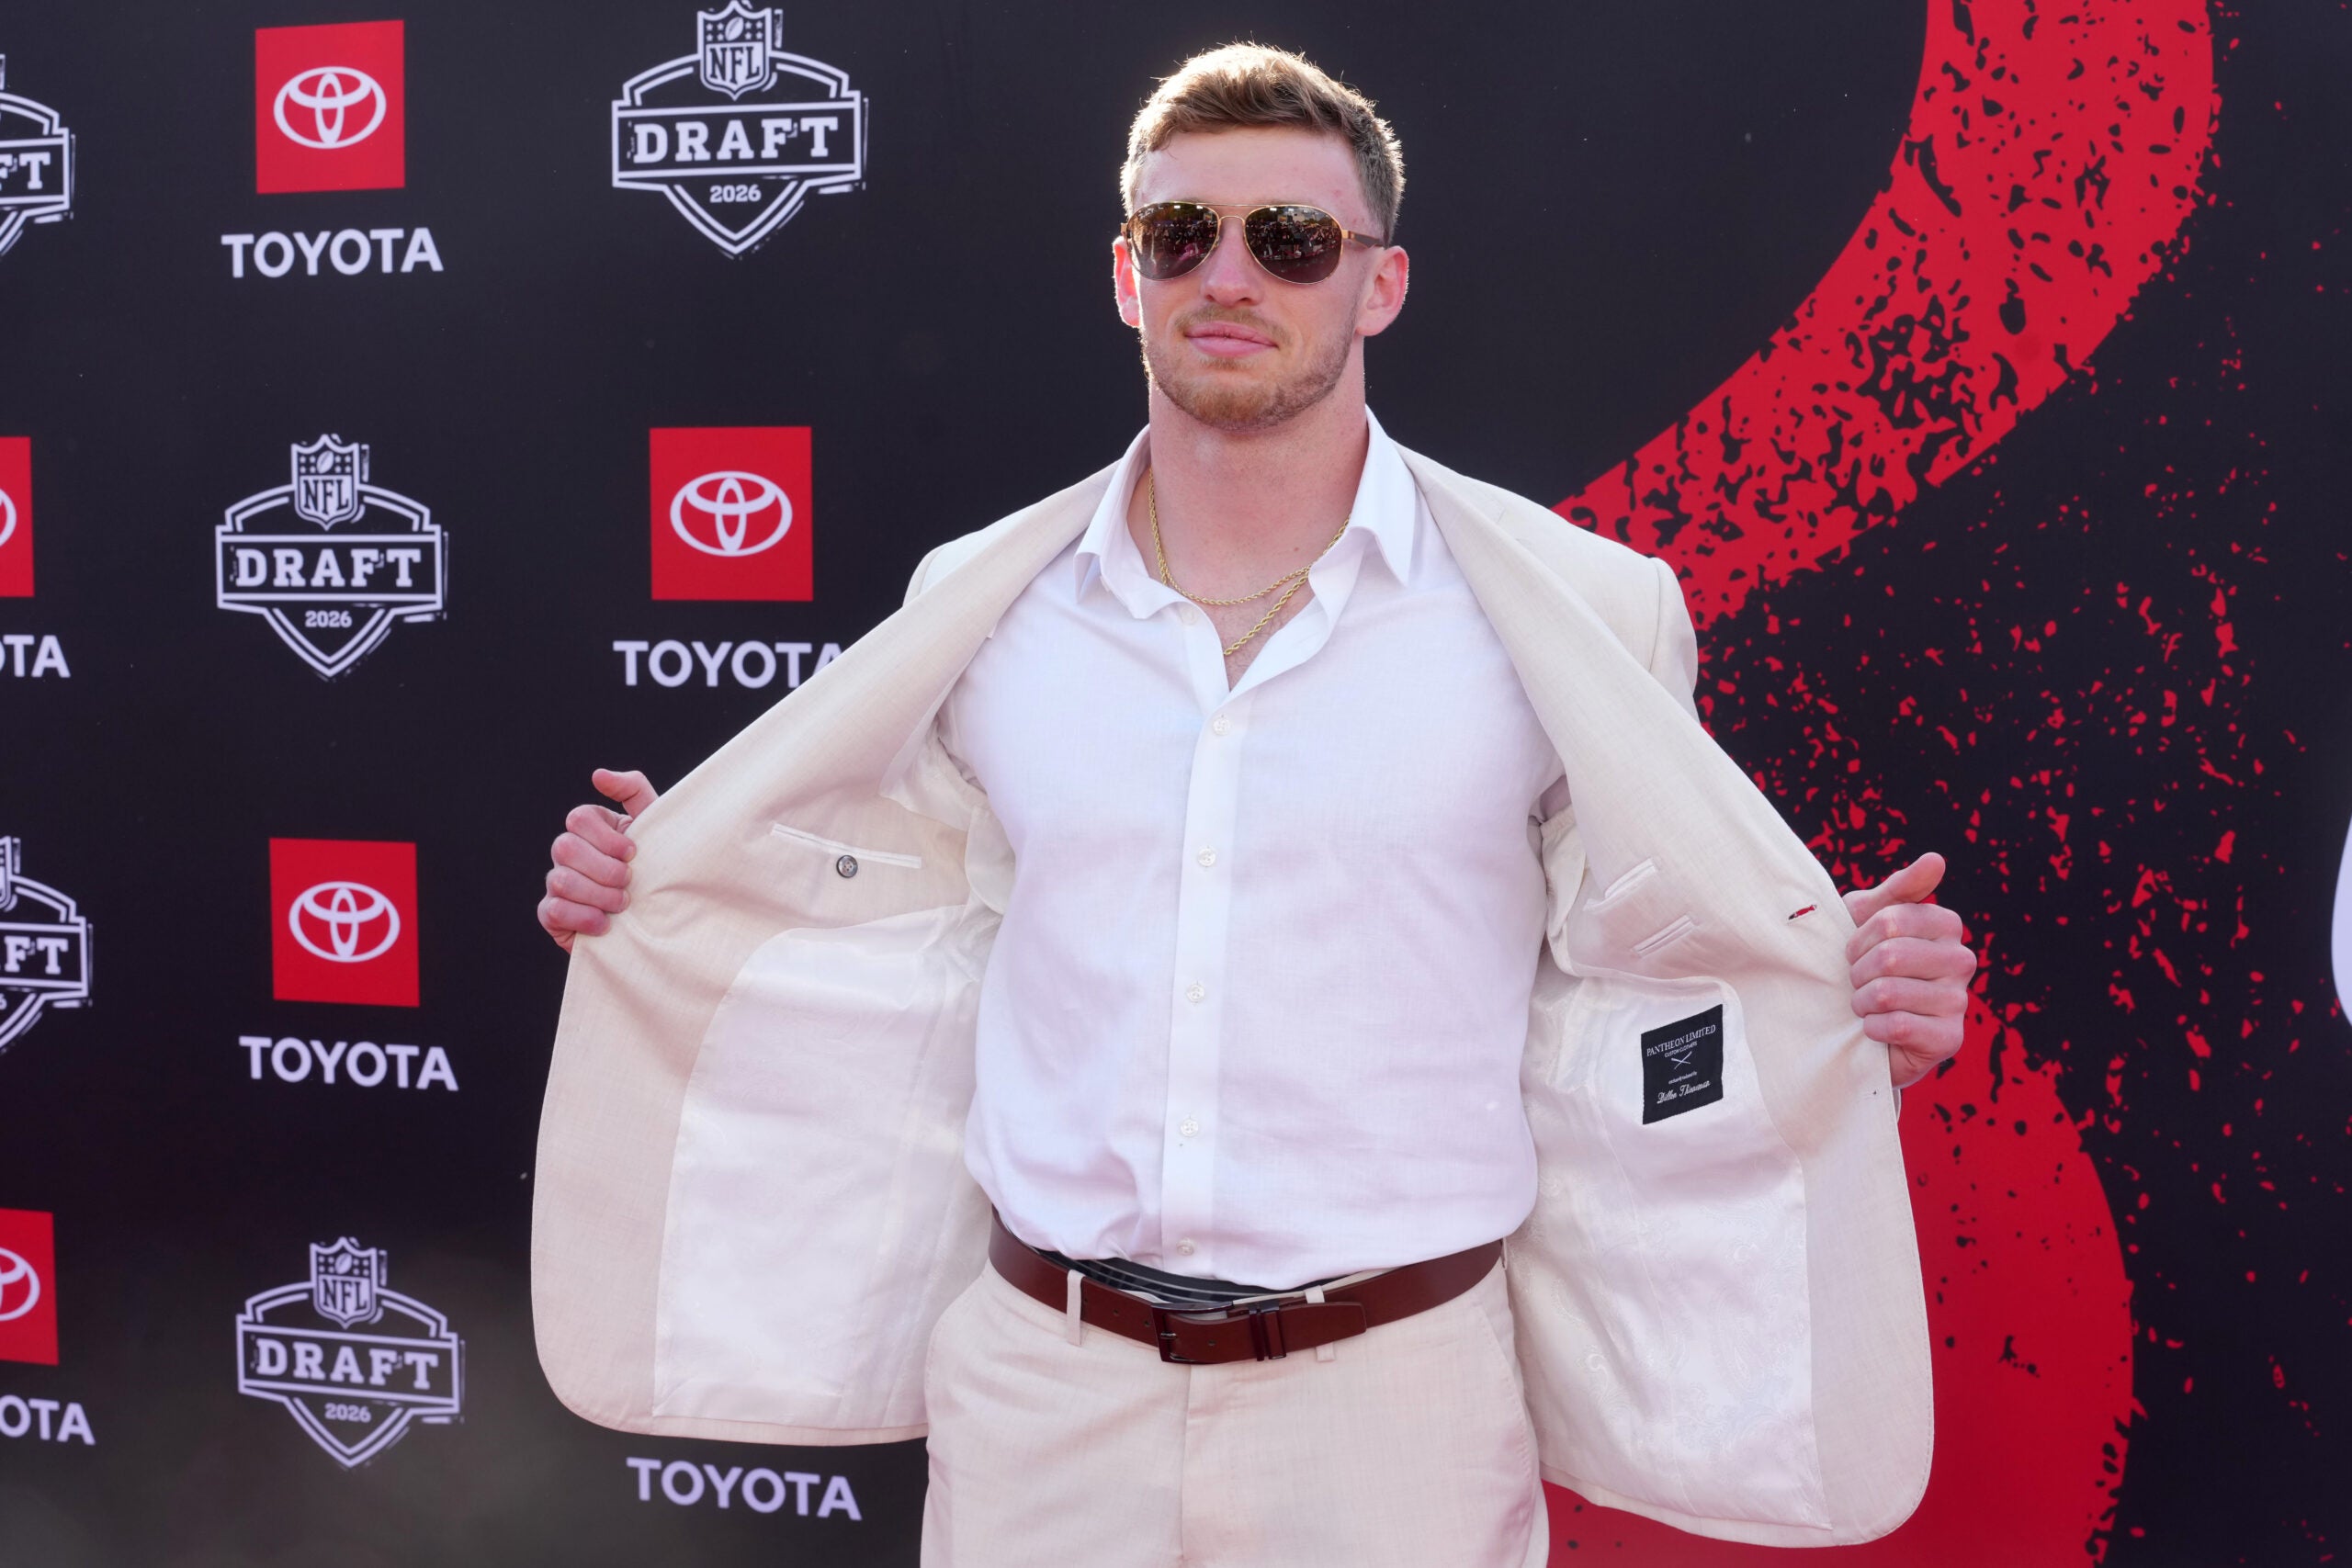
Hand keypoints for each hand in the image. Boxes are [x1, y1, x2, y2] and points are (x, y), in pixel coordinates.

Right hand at [538, 769, 656, 952]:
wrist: (660, 918)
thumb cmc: (659, 868)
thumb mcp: (655, 826)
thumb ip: (633, 791)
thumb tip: (598, 775)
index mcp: (591, 828)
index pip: (579, 818)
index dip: (607, 837)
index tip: (634, 853)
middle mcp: (568, 852)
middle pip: (565, 847)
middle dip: (604, 869)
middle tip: (629, 882)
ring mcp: (557, 882)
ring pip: (561, 880)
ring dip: (599, 895)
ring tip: (623, 905)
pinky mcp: (552, 914)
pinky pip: (554, 910)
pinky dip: (584, 918)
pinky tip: (606, 925)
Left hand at [1843, 852, 1975, 1087]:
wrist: (1858, 1026)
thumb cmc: (1865, 964)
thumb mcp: (1869, 919)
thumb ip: (1898, 890)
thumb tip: (1936, 859)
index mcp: (1945, 926)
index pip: (1891, 920)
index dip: (1859, 938)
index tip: (1856, 950)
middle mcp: (1961, 960)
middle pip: (1890, 956)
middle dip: (1858, 972)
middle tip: (1858, 982)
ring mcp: (1959, 1001)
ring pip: (1889, 992)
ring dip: (1862, 1002)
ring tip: (1865, 1005)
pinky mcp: (1950, 1038)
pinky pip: (1898, 1025)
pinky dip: (1873, 1028)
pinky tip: (1876, 1028)